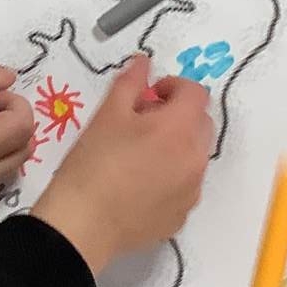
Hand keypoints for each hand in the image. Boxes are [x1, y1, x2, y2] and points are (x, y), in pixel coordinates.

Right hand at [32, 61, 212, 273]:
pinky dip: (170, 176)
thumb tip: (144, 62)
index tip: (149, 94)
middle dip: (178, 115)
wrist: (84, 224)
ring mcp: (192, 191)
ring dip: (176, 146)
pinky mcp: (182, 216)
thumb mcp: (107, 114)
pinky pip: (185, 186)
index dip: (173, 86)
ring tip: (138, 155)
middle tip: (142, 121)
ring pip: (194, 156)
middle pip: (201, 123)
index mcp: (180, 129)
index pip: (196, 93)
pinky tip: (138, 184)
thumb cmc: (93, 164)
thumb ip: (130, 82)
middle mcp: (195, 159)